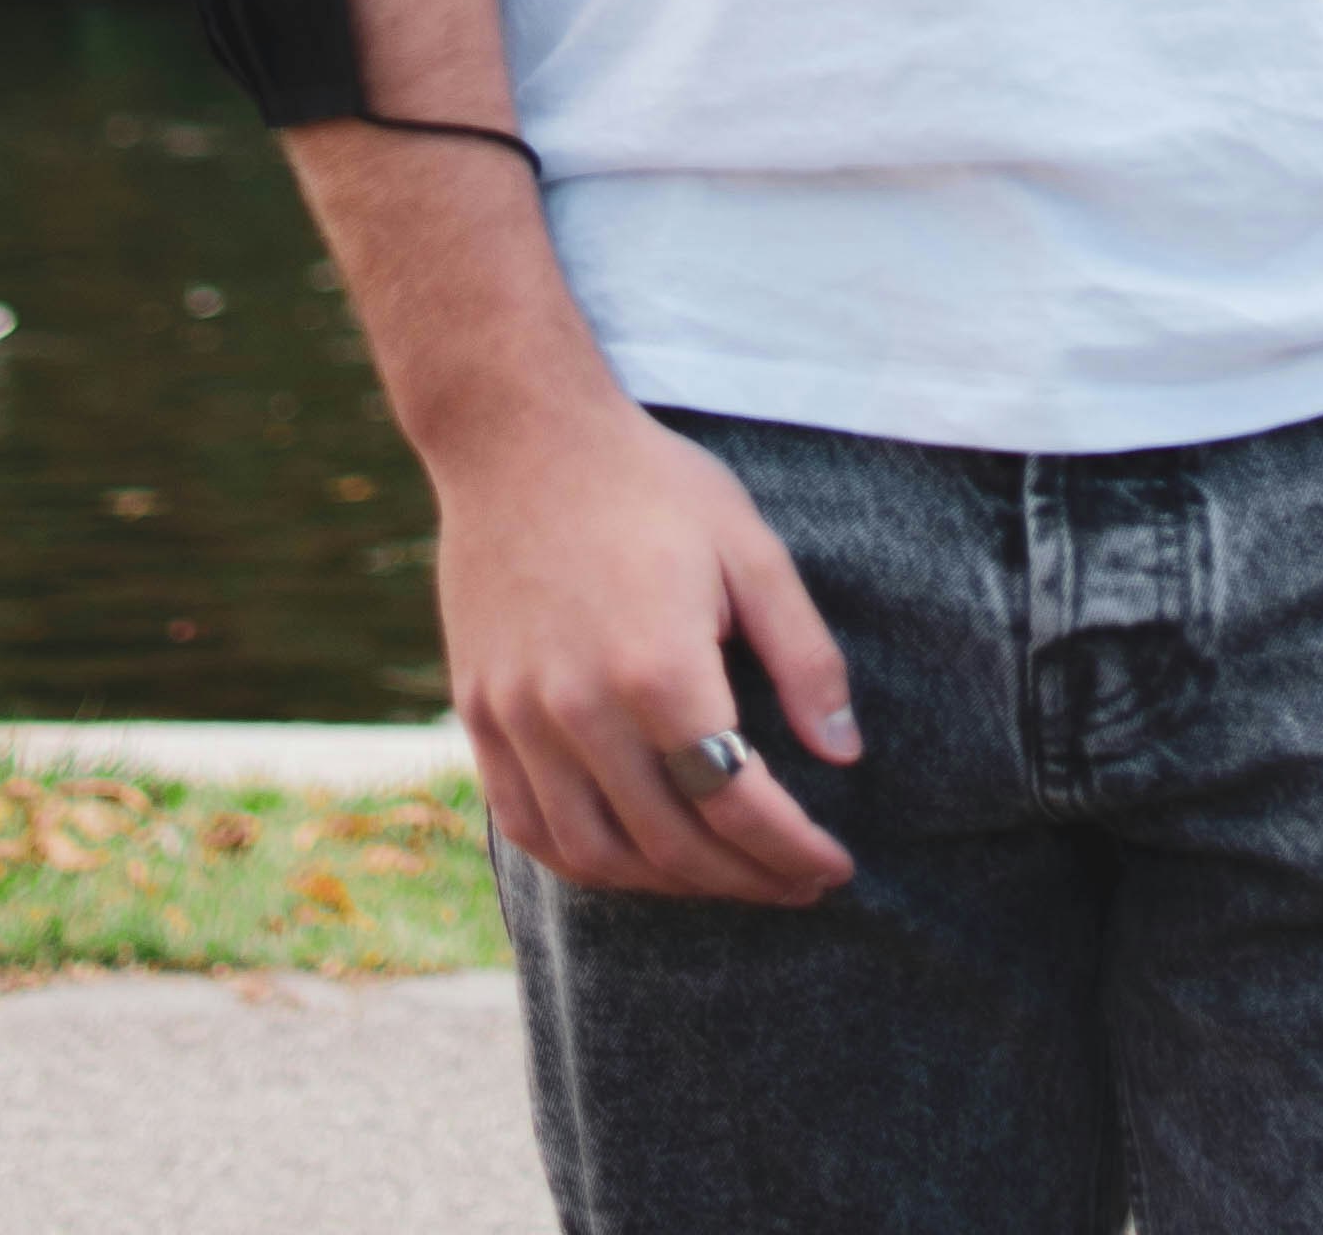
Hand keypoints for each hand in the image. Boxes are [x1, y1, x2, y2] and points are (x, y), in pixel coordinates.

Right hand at [436, 384, 861, 904]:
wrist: (520, 436)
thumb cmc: (649, 484)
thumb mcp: (751, 549)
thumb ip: (804, 657)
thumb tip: (843, 754)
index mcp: (659, 667)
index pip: (738, 804)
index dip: (793, 851)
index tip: (836, 868)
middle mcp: (581, 709)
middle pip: (673, 844)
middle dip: (747, 878)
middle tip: (796, 882)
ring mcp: (519, 718)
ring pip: (597, 854)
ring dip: (671, 885)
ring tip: (725, 874)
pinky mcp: (479, 714)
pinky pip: (528, 827)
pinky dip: (586, 862)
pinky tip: (634, 857)